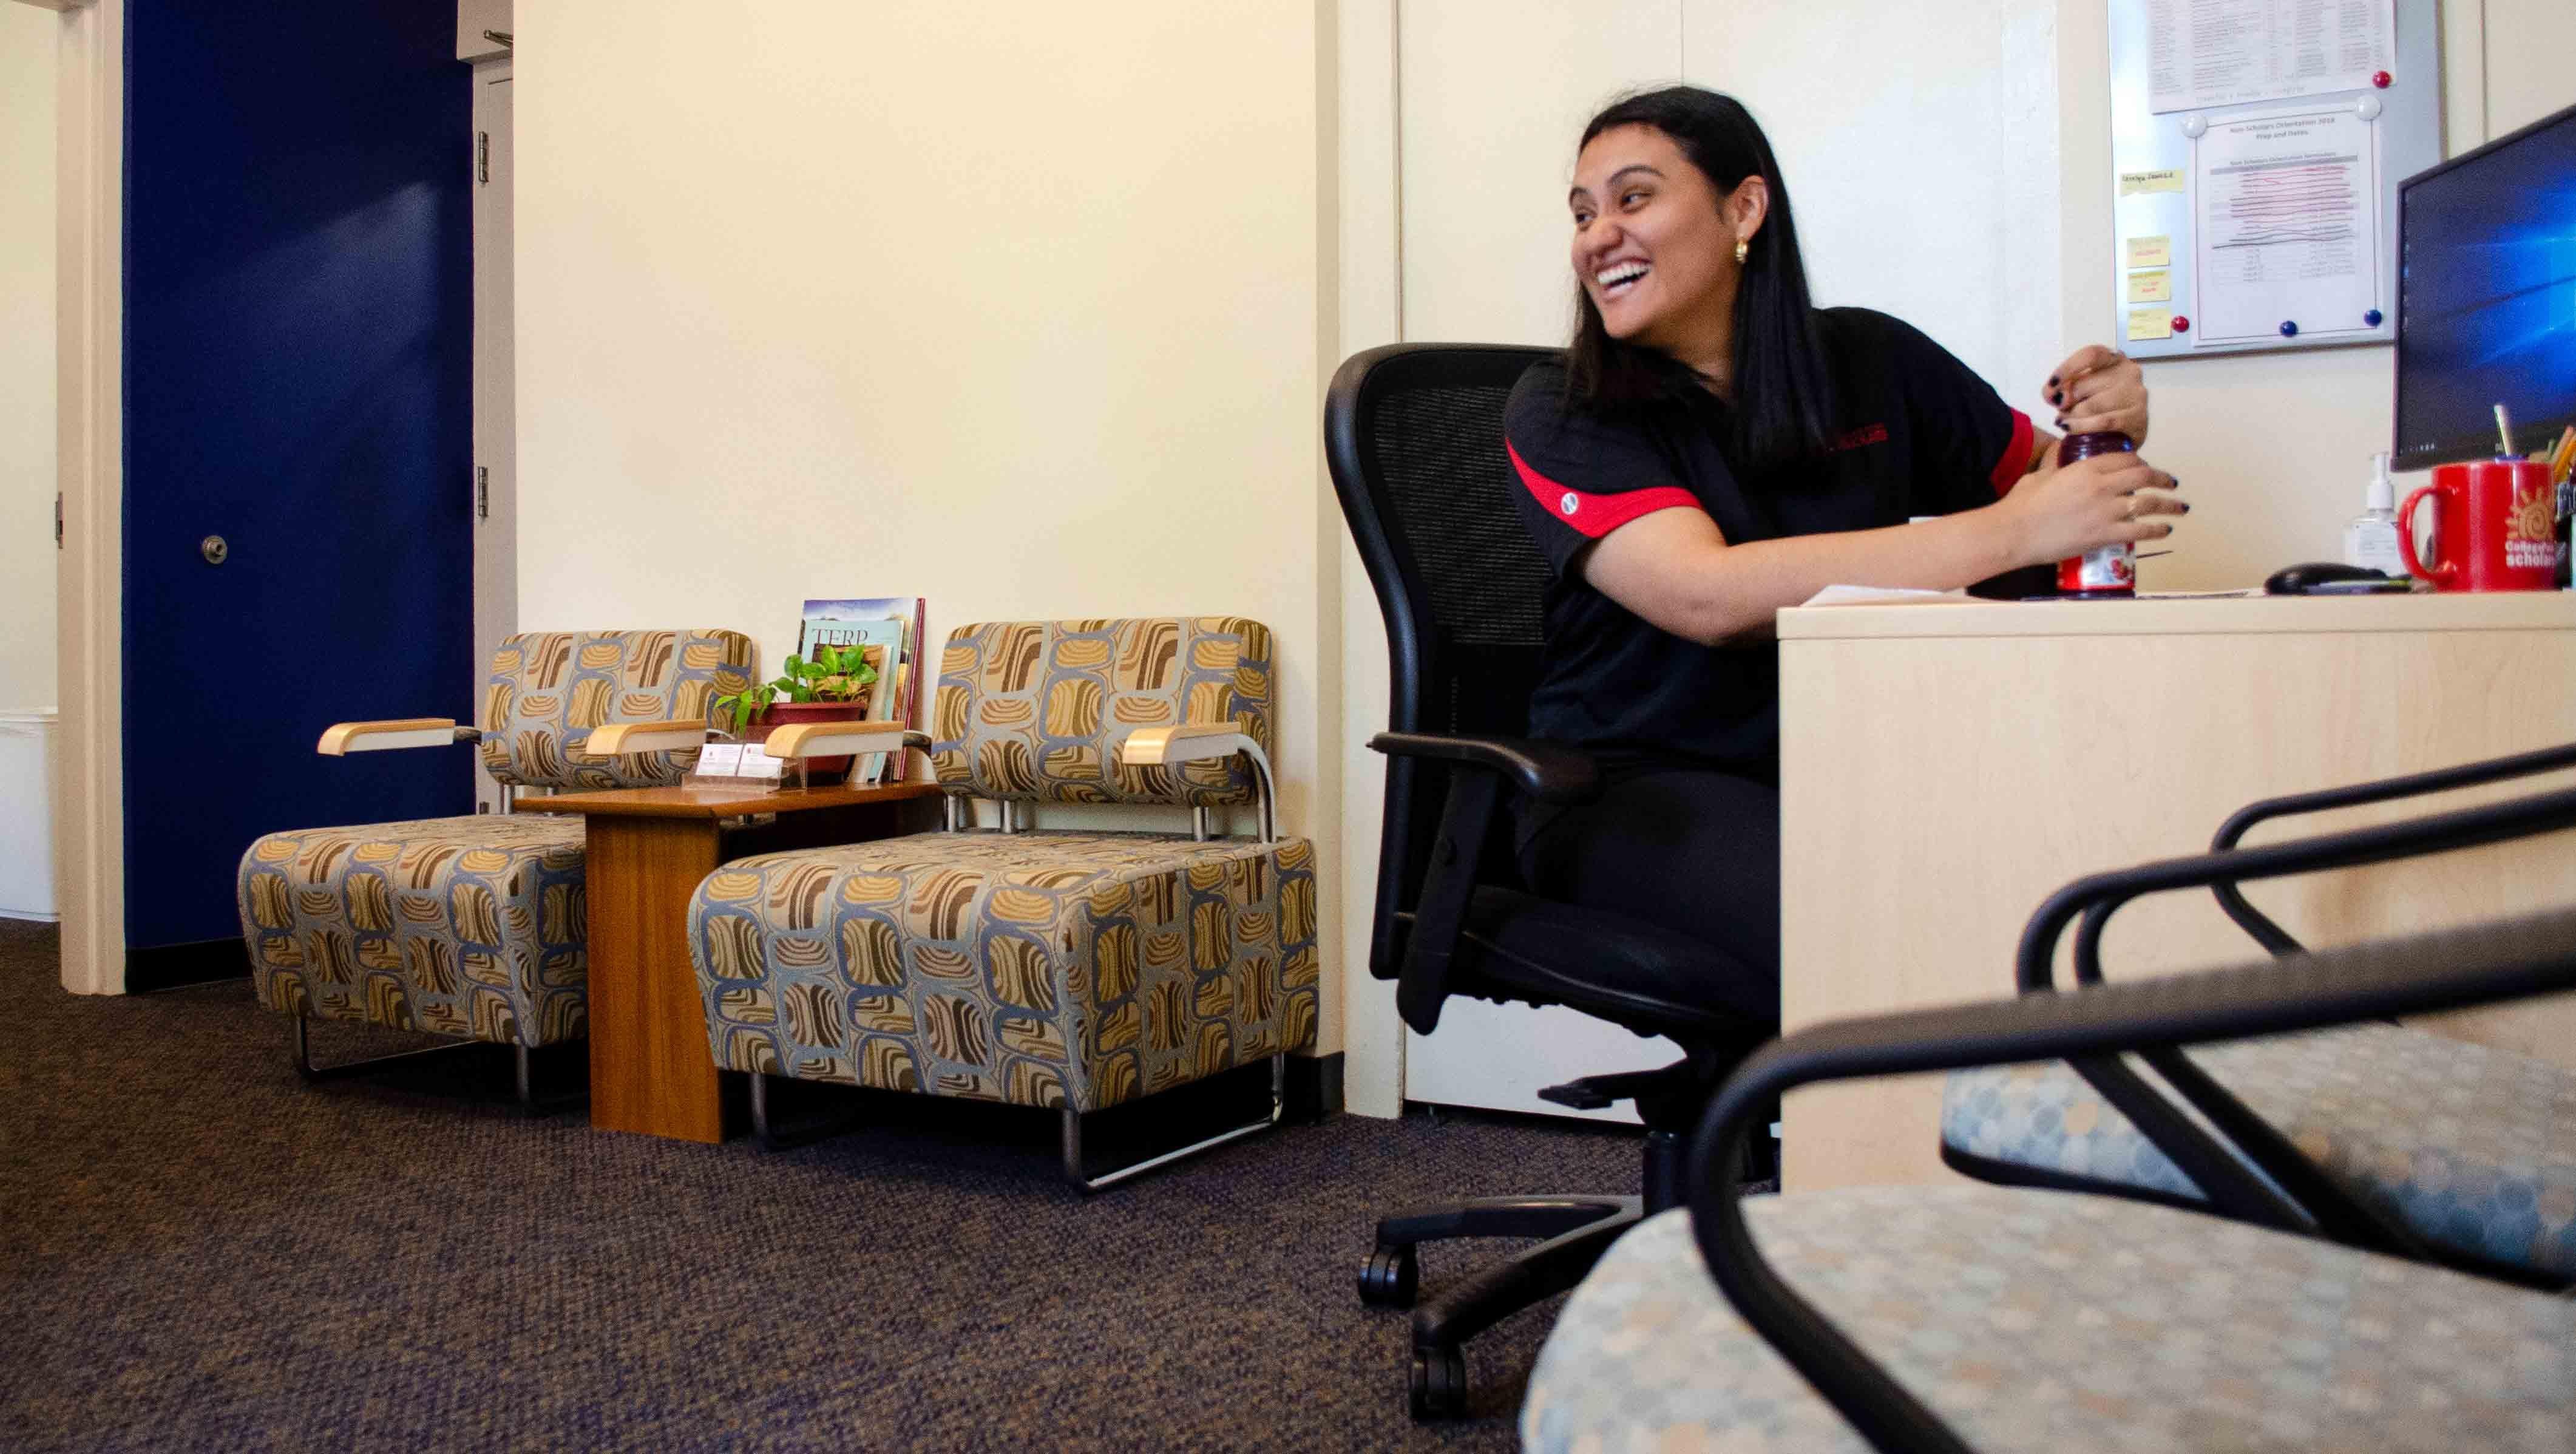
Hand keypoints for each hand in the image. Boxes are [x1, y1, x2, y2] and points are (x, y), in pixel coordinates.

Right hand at [1994, 449, 2182, 568]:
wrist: (2013, 533)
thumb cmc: (2021, 504)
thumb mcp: (2041, 475)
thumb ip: (2057, 463)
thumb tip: (2062, 452)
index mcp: (2085, 468)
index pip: (2125, 458)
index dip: (2139, 461)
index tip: (2144, 466)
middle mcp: (2101, 486)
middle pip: (2143, 475)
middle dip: (2162, 478)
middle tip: (2171, 482)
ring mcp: (2105, 511)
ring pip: (2148, 503)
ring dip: (2168, 504)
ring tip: (2179, 507)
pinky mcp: (2105, 535)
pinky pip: (2140, 531)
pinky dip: (2156, 529)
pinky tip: (2165, 529)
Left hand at [2043, 345, 2147, 446]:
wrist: (2120, 434)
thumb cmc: (2096, 406)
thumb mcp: (2076, 390)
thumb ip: (2060, 387)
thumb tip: (2054, 395)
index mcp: (2113, 358)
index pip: (2091, 354)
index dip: (2067, 369)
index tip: (2052, 385)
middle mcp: (2129, 371)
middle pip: (2083, 385)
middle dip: (2065, 401)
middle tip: (2062, 411)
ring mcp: (2136, 394)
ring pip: (2091, 406)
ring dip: (2072, 417)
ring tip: (2066, 422)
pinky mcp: (2138, 418)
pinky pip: (2103, 422)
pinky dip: (2081, 427)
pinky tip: (2070, 428)